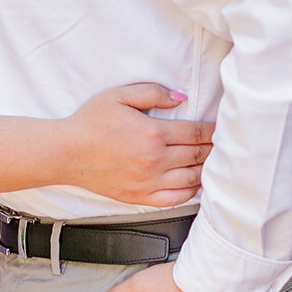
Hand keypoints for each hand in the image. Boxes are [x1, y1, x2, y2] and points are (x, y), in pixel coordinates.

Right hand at [65, 84, 212, 206]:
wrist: (67, 153)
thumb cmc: (91, 122)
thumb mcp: (120, 96)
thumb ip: (153, 92)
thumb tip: (181, 97)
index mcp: (152, 133)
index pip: (196, 133)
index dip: (213, 131)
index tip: (221, 129)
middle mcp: (154, 160)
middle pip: (198, 155)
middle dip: (215, 149)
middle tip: (225, 146)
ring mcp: (149, 182)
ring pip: (192, 179)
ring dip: (207, 170)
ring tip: (214, 163)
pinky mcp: (141, 197)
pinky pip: (176, 199)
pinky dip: (191, 192)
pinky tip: (195, 184)